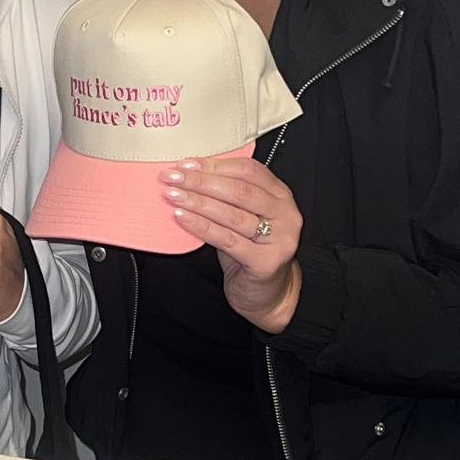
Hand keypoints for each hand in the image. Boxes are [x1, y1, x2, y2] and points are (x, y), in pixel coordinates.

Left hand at [161, 155, 303, 333]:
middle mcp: (286, 215)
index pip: (249, 170)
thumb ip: (228, 197)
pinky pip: (227, 239)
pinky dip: (201, 226)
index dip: (215, 165)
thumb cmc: (252, 252)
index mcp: (281, 196)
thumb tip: (189, 175)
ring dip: (197, 202)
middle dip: (201, 181)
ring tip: (173, 195)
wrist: (266, 294)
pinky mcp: (265, 262)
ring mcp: (279, 239)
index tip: (187, 164)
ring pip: (232, 214)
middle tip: (174, 177)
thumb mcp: (244, 218)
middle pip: (239, 190)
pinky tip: (182, 218)